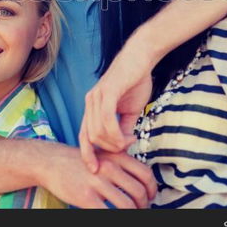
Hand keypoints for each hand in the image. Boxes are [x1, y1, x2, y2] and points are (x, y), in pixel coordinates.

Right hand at [42, 146, 156, 208]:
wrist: (52, 162)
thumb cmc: (80, 161)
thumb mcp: (103, 153)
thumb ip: (121, 157)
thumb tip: (140, 160)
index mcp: (116, 156)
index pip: (145, 174)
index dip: (152, 189)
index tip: (151, 197)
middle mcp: (109, 168)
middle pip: (139, 191)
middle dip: (144, 205)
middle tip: (142, 209)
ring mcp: (98, 183)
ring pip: (127, 205)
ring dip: (133, 214)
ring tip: (131, 214)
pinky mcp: (87, 198)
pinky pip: (109, 213)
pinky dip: (117, 218)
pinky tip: (115, 216)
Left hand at [79, 44, 153, 172]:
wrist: (142, 57)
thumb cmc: (136, 80)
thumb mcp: (130, 110)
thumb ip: (124, 127)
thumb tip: (123, 145)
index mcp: (93, 106)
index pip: (84, 134)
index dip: (87, 154)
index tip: (96, 170)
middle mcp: (90, 102)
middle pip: (91, 138)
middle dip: (109, 149)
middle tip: (128, 145)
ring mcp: (96, 96)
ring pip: (97, 132)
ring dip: (114, 142)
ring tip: (130, 139)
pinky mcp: (107, 92)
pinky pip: (106, 120)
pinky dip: (115, 133)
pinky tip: (127, 136)